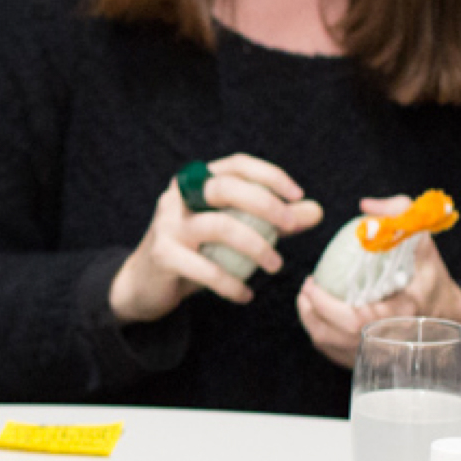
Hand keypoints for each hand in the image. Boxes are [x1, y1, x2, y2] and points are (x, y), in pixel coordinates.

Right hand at [106, 153, 322, 322]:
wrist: (144, 283)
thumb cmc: (194, 252)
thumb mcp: (233, 231)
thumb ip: (272, 220)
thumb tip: (315, 210)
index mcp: (195, 182)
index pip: (236, 166)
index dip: (269, 176)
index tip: (297, 196)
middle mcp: (177, 197)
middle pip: (224, 188)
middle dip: (264, 205)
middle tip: (290, 228)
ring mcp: (167, 225)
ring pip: (218, 226)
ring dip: (255, 246)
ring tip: (276, 265)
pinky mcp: (162, 255)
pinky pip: (203, 268)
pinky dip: (230, 283)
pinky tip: (246, 295)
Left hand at [295, 196, 460, 369]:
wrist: (449, 315)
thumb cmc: (431, 277)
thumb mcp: (423, 242)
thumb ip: (401, 214)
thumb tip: (367, 206)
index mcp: (402, 313)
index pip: (354, 319)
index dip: (325, 306)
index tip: (312, 284)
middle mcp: (389, 341)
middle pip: (334, 335)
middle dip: (311, 312)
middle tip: (305, 289)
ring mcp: (379, 355)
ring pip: (331, 346)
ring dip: (311, 322)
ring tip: (306, 300)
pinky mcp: (371, 362)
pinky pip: (334, 354)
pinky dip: (320, 335)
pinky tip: (317, 317)